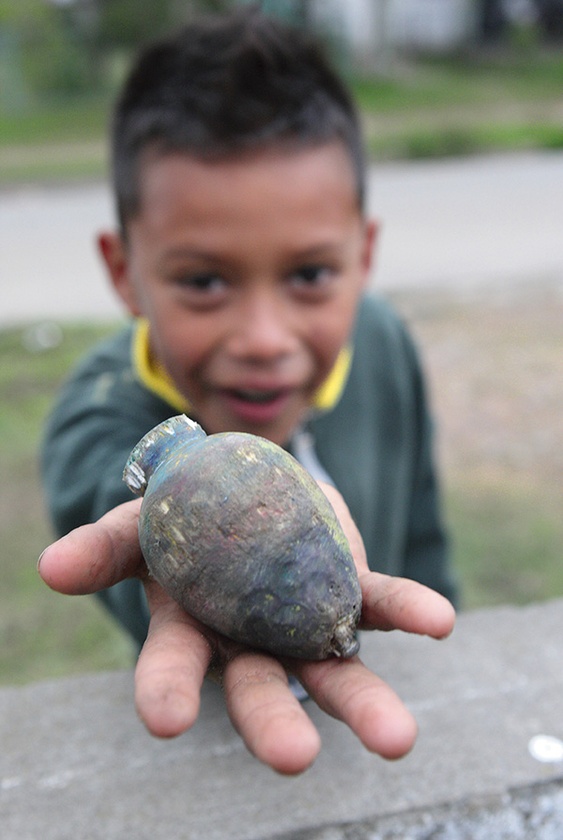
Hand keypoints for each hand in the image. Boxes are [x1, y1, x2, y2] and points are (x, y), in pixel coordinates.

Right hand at [38, 487, 454, 775]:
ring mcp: (300, 622)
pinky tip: (438, 621)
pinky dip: (408, 611)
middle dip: (273, 724)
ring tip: (396, 740)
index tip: (165, 720)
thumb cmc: (181, 516)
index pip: (173, 668)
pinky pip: (376, 602)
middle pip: (259, 689)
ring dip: (363, 704)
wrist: (242, 491)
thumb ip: (104, 546)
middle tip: (295, 758)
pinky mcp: (345, 589)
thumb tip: (50, 567)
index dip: (166, 690)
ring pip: (330, 669)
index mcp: (190, 631)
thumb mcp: (139, 525)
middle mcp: (247, 642)